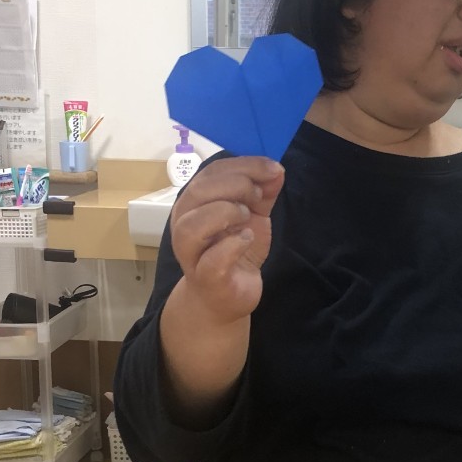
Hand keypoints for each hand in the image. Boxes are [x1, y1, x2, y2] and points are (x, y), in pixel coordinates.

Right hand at [170, 156, 284, 324]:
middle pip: (198, 192)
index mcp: (195, 203)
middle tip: (258, 196)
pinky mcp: (205, 278)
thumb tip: (277, 170)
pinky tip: (247, 239)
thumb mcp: (252, 216)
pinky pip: (213, 260)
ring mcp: (191, 253)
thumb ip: (263, 192)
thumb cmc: (234, 251)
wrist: (227, 296)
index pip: (212, 172)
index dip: (244, 165)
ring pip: (193, 225)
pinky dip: (233, 246)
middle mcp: (184, 224)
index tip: (273, 169)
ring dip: (225, 212)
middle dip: (235, 185)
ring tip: (246, 217)